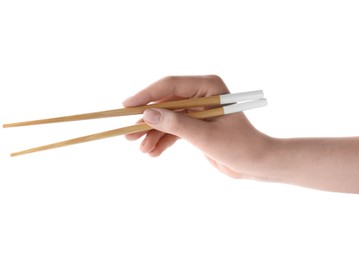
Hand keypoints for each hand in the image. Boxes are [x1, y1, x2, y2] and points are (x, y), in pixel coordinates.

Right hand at [123, 75, 270, 179]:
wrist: (255, 164)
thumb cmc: (238, 147)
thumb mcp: (205, 136)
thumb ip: (176, 124)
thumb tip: (146, 114)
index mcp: (208, 87)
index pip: (170, 86)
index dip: (146, 95)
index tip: (126, 107)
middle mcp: (201, 94)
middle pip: (165, 103)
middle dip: (148, 120)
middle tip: (128, 134)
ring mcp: (197, 109)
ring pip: (167, 118)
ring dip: (153, 134)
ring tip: (142, 150)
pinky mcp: (195, 124)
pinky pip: (173, 129)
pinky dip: (163, 140)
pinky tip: (154, 152)